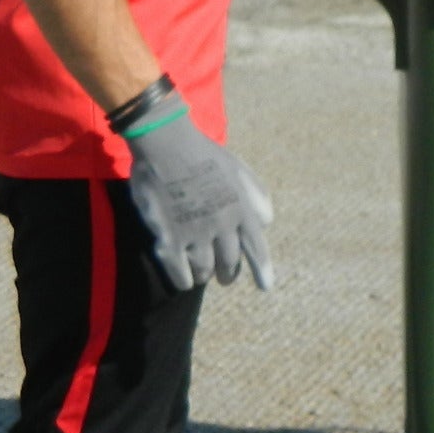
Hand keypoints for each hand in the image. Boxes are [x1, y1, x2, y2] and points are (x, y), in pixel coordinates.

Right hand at [123, 98, 276, 291]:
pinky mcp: (168, 237)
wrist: (167, 145)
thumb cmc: (205, 155)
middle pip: (229, 262)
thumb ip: (256, 196)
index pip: (256, 248)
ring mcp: (194, 233)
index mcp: (242, 210)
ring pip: (205, 268)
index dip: (262, 269)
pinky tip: (185, 281)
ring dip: (206, 276)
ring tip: (204, 277)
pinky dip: (183, 279)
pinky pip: (178, 270)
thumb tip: (266, 222)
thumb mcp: (240, 171)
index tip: (265, 287)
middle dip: (229, 273)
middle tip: (226, 278)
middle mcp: (222, 226)